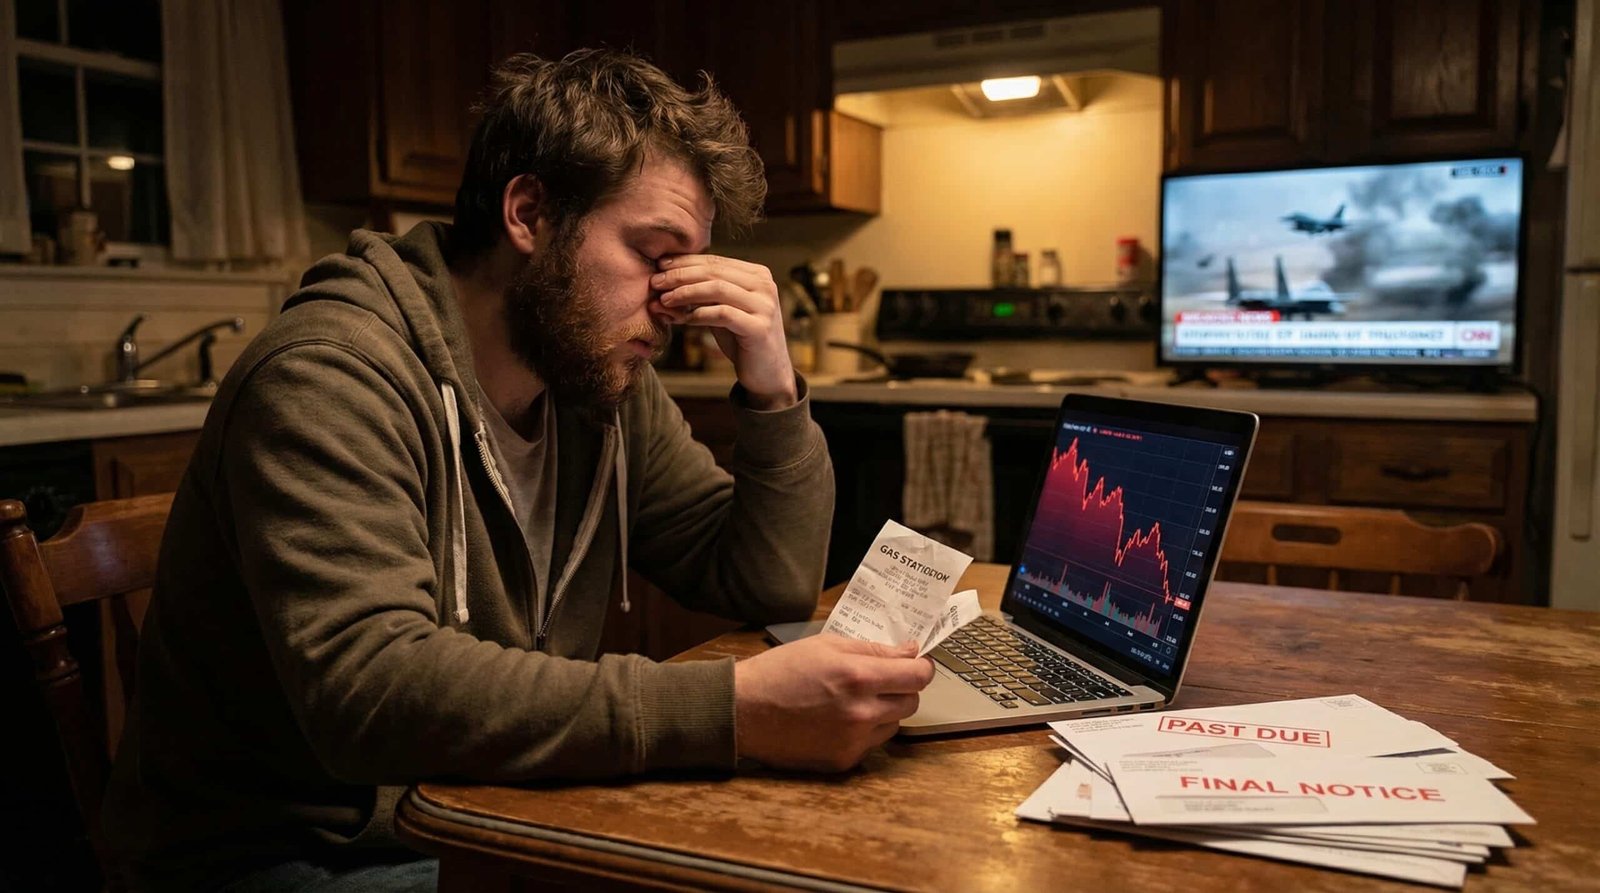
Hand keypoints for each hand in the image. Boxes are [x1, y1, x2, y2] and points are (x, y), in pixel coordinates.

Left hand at [652, 255, 797, 408]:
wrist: (767, 373)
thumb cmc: (741, 338)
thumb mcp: (721, 310)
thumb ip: (702, 294)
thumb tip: (663, 280)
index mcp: (758, 274)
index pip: (716, 261)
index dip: (685, 261)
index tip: (660, 265)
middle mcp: (765, 286)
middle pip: (715, 272)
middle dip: (681, 275)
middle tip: (655, 282)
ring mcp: (765, 306)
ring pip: (718, 289)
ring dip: (686, 293)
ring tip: (664, 300)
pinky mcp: (760, 328)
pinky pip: (722, 314)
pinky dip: (699, 314)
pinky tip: (684, 320)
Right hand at [733, 634, 935, 771]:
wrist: (744, 710)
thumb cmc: (781, 671)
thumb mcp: (827, 645)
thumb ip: (873, 649)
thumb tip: (909, 651)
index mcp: (858, 677)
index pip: (917, 676)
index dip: (922, 667)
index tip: (916, 662)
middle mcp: (861, 713)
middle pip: (911, 701)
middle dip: (902, 687)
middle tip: (881, 679)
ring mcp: (853, 740)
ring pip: (894, 724)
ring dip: (885, 710)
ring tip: (854, 699)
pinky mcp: (843, 761)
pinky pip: (872, 743)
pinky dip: (865, 730)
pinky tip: (839, 719)